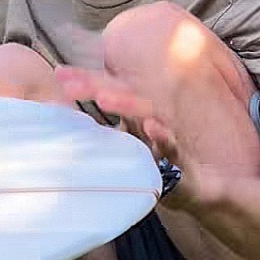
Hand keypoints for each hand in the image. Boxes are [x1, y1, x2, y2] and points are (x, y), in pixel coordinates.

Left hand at [53, 66, 194, 208]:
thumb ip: (100, 141)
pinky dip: (161, 135)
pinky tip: (152, 127)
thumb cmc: (154, 164)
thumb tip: (61, 135)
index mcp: (131, 114)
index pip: (106, 91)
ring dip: (125, 104)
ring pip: (144, 113)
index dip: (85, 80)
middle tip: (68, 84)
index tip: (59, 73)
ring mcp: (163, 135)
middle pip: (120, 95)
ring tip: (102, 99)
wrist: (199, 187)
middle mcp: (146, 119)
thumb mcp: (124, 149)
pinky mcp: (178, 158)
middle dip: (94, 87)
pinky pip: (170, 145)